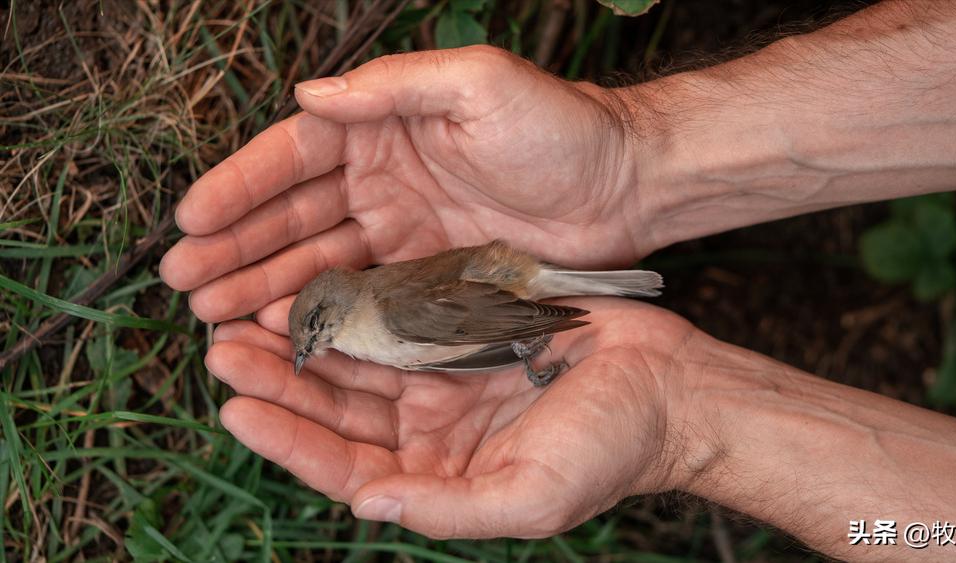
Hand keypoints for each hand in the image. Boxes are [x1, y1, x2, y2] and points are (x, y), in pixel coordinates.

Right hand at [160, 45, 646, 322]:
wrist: (626, 185)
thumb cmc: (557, 126)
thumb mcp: (476, 85)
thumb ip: (392, 88)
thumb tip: (309, 96)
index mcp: (385, 126)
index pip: (295, 157)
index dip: (240, 188)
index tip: (191, 220)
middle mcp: (383, 179)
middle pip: (293, 216)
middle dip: (236, 248)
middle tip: (184, 283)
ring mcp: (403, 232)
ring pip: (319, 262)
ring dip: (264, 286)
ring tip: (211, 314)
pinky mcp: (428, 278)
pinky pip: (363, 298)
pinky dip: (320, 314)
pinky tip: (279, 330)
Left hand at [206, 297, 693, 537]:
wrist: (669, 385)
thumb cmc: (610, 449)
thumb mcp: (530, 495)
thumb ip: (444, 506)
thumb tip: (364, 501)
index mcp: (438, 476)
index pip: (344, 465)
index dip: (288, 440)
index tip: (237, 407)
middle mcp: (430, 429)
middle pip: (336, 409)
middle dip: (279, 381)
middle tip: (223, 348)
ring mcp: (443, 376)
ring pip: (357, 359)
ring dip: (307, 338)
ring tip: (250, 312)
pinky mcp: (462, 328)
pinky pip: (396, 316)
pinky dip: (356, 304)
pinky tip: (321, 283)